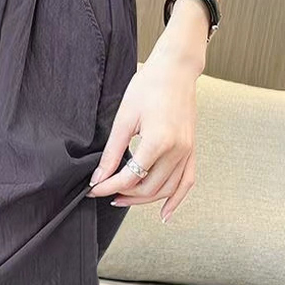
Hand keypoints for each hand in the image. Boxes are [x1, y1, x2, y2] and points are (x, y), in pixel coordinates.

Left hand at [85, 49, 199, 222]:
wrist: (176, 70)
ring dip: (143, 199)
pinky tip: (163, 213)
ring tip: (122, 199)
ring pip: (166, 190)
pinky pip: (187, 182)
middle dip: (124, 194)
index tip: (93, 189)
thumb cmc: (148, 87)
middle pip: (148, 188)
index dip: (108, 186)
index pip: (130, 177)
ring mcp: (188, 152)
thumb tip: (98, 177)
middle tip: (104, 192)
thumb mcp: (124, 119)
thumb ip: (112, 152)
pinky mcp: (192, 150)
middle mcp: (178, 151)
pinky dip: (176, 199)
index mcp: (159, 142)